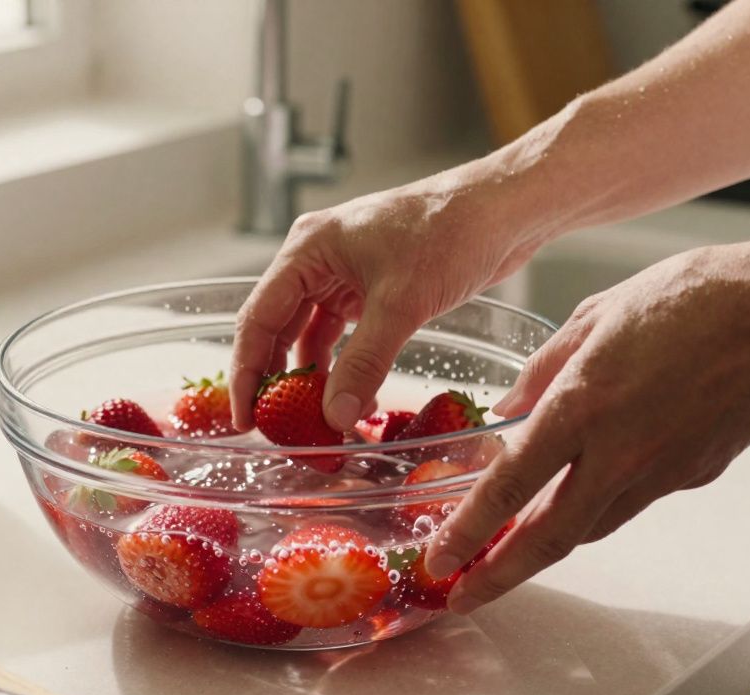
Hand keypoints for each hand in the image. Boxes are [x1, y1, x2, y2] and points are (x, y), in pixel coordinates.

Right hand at [229, 163, 546, 430]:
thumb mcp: (402, 303)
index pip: (258, 318)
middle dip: (279, 382)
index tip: (245, 419)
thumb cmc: (451, 232)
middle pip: (278, 330)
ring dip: (316, 380)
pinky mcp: (371, 289)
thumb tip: (335, 417)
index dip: (247, 371)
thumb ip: (365, 363)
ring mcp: (344, 275)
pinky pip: (344, 337)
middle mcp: (317, 260)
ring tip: (321, 424)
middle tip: (281, 430)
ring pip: (311, 337)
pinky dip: (347, 369)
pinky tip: (360, 401)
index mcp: (308, 249)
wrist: (504, 209)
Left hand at [425, 241, 749, 614]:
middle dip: (498, 577)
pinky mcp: (695, 475)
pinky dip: (599, 504)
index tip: (439, 560)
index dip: (468, 533)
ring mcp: (661, 471)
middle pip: (548, 539)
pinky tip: (586, 490)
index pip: (510, 489)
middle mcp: (618, 452)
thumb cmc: (688, 299)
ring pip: (591, 526)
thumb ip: (540, 371)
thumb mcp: (591, 317)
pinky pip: (634, 500)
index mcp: (581, 407)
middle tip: (463, 597)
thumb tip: (505, 409)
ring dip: (545, 545)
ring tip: (508, 553)